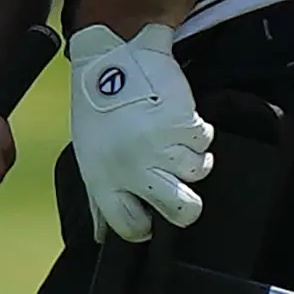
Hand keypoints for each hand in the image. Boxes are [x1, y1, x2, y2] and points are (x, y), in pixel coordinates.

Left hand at [66, 23, 212, 241]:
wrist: (109, 58)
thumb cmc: (97, 110)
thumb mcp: (89, 156)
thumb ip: (98, 200)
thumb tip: (101, 235)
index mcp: (103, 180)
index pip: (131, 226)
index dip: (145, 226)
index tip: (151, 214)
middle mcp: (134, 168)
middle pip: (181, 210)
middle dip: (187, 205)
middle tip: (180, 184)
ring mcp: (160, 147)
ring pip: (198, 170)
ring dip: (192, 154)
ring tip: (174, 137)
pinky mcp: (181, 123)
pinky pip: (204, 139)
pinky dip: (198, 129)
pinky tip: (178, 117)